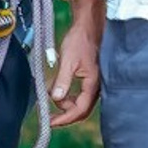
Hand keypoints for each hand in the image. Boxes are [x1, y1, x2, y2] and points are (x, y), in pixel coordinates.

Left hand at [50, 0, 103, 126]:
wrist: (89, 25)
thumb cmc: (80, 40)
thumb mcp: (68, 60)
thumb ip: (62, 80)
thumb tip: (56, 98)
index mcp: (94, 83)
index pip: (80, 109)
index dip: (64, 118)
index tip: (50, 122)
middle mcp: (98, 85)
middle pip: (82, 110)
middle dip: (65, 114)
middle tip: (48, 114)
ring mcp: (97, 82)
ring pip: (82, 102)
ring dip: (66, 103)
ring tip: (52, 93)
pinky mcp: (93, 78)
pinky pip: (82, 94)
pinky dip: (70, 95)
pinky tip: (61, 88)